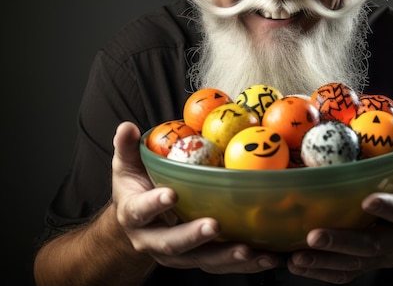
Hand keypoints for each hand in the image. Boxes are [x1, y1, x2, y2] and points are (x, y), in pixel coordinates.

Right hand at [112, 121, 280, 273]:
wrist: (136, 223)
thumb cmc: (135, 187)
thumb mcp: (126, 166)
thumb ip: (127, 147)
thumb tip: (127, 127)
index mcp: (134, 214)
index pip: (140, 211)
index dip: (153, 205)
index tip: (170, 195)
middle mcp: (153, 240)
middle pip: (172, 244)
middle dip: (193, 236)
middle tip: (214, 225)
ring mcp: (178, 253)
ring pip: (201, 259)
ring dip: (226, 257)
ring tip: (251, 252)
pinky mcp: (199, 258)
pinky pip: (221, 264)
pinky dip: (245, 264)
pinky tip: (266, 258)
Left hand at [286, 121, 392, 282]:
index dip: (388, 208)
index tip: (367, 200)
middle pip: (371, 245)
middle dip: (341, 243)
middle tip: (313, 236)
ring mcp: (382, 256)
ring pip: (353, 264)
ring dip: (324, 262)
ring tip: (296, 258)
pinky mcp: (366, 263)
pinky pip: (343, 272)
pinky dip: (319, 271)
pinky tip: (294, 264)